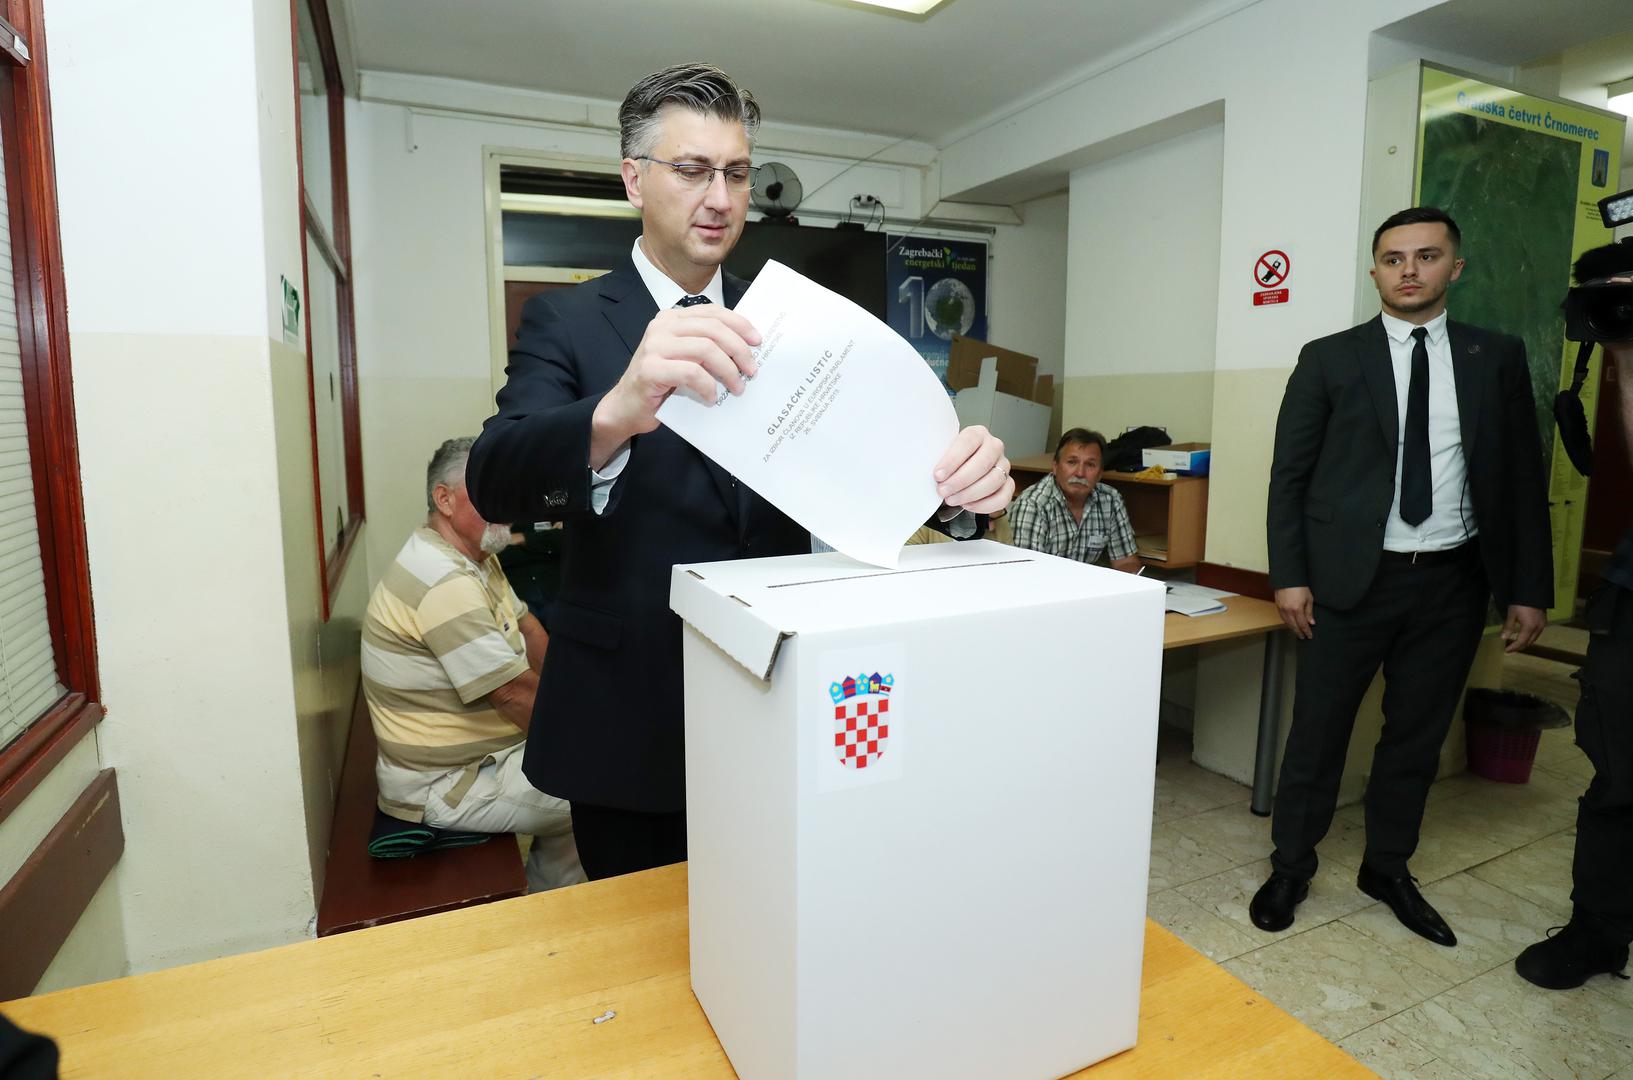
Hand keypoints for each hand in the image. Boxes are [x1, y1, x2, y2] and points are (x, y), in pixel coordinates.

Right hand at [590, 305, 760, 467]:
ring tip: (737, 387)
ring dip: (728, 370)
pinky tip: (712, 398)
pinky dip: (708, 386)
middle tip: (752, 370)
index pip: (713, 312)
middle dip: (739, 350)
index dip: (739, 324)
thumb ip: (706, 345)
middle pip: (713, 329)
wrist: (626, 406)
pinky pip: (691, 372)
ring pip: (705, 349)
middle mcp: (662, 326)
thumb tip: (747, 347)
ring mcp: (654, 346)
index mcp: (672, 318)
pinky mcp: (650, 368)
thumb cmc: (661, 383)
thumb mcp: (686, 357)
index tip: (758, 342)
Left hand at [933, 425, 1011, 514]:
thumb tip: (929, 471)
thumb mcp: (941, 454)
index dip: (952, 460)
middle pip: (983, 463)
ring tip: (952, 500)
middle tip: (942, 491)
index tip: (937, 475)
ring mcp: (1003, 465)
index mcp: (977, 433)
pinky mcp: (1008, 484)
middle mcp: (994, 446)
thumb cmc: (949, 463)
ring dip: (970, 494)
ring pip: (994, 480)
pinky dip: (985, 505)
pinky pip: (1003, 497)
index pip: (968, 442)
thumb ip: (938, 457)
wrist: (958, 472)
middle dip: (960, 480)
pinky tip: (968, 505)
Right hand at [1274, 586, 1315, 638]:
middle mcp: (1288, 611)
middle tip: (1303, 637)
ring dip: (1292, 629)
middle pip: (1294, 626)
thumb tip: (1311, 622)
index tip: (1310, 636)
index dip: (1307, 631)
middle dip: (1299, 632)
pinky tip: (1290, 624)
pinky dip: (1287, 623)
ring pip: (1287, 623)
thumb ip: (1309, 612)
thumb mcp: (1309, 599)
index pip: (1303, 624)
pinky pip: (1282, 618)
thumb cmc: (1299, 586)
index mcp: (1297, 609)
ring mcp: (1282, 609)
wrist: (1288, 579)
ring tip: (1297, 632)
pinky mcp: (1278, 606)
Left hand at [1501, 604, 1545, 652]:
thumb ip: (1508, 627)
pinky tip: (1525, 636)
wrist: (1534, 593)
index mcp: (1529, 628)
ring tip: (1517, 644)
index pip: (1521, 642)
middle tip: (1511, 649)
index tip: (1506, 651)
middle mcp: (1538, 628)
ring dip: (1526, 643)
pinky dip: (1530, 637)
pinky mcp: (1544, 621)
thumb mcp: (1512, 614)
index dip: (1514, 647)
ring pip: (1534, 638)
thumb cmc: (1521, 603)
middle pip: (1529, 642)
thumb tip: (1503, 638)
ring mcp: (1542, 625)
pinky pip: (1537, 633)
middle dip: (1520, 647)